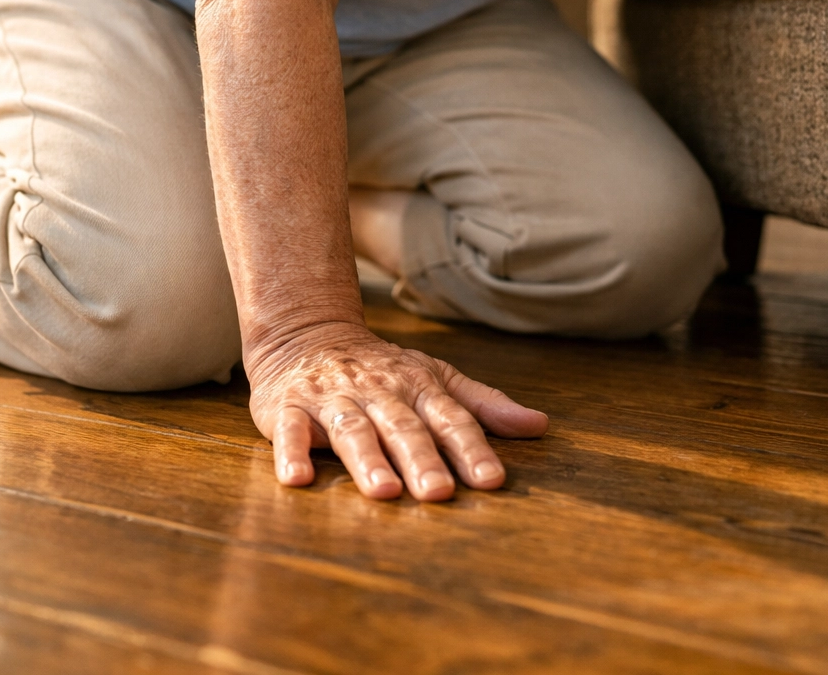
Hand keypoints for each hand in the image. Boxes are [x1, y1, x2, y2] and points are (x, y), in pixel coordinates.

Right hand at [246, 323, 548, 500]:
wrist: (307, 333)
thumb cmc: (381, 369)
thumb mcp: (435, 378)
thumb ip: (483, 404)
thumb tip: (540, 425)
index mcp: (417, 386)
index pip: (450, 419)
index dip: (471, 448)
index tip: (491, 480)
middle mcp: (378, 392)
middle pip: (403, 426)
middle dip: (421, 459)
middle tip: (439, 493)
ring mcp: (332, 398)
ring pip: (352, 430)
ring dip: (368, 461)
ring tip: (384, 492)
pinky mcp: (288, 407)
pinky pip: (289, 431)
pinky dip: (291, 453)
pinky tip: (296, 479)